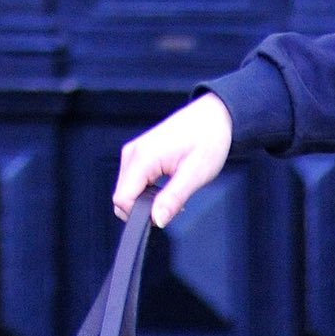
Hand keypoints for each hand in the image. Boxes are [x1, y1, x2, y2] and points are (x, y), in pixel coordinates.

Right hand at [113, 93, 233, 230]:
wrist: (213, 115)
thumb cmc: (208, 138)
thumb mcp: (195, 174)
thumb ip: (172, 198)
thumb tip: (157, 220)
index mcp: (143, 157)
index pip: (122, 199)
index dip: (140, 215)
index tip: (163, 216)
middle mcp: (133, 153)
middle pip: (122, 196)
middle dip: (144, 209)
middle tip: (173, 206)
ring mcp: (135, 152)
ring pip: (127, 190)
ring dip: (146, 201)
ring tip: (174, 194)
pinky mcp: (139, 153)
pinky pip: (134, 181)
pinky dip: (147, 191)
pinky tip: (167, 187)